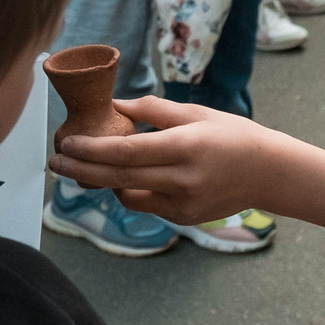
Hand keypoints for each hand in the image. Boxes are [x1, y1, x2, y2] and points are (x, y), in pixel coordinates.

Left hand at [52, 95, 284, 217]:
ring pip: (127, 196)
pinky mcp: (183, 218)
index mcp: (185, 147)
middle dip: (81, 170)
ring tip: (87, 168)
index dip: (91, 150)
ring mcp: (182, 203)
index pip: (126, 152)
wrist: (268, 173)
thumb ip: (153, 111)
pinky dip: (131, 190)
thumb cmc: (232, 136)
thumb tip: (115, 106)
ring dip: (104, 182)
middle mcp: (182, 179)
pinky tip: (125, 177)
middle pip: (118, 177)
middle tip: (56, 163)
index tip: (67, 144)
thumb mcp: (196, 113)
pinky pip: (145, 205)